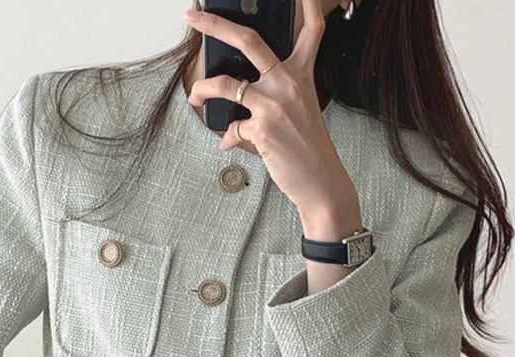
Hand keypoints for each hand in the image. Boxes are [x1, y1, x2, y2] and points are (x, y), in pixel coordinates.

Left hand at [184, 0, 360, 225]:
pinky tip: (227, 144)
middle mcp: (288, 83)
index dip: (307, 3)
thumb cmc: (308, 148)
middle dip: (216, 24)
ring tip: (195, 99)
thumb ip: (273, 96)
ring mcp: (274, 105)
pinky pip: (231, 128)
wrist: (321, 182)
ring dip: (202, 90)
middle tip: (193, 17)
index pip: (311, 29)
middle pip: (249, 40)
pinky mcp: (262, 130)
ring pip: (225, 85)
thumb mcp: (301, 111)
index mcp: (301, 75)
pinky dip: (226, 138)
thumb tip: (237, 100)